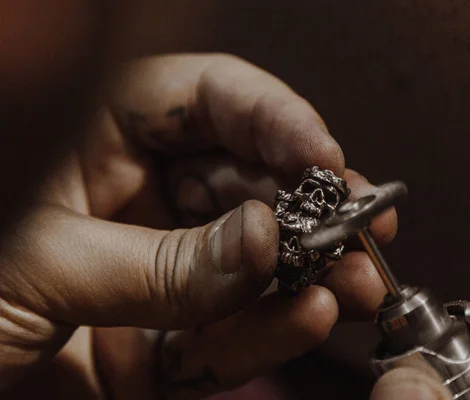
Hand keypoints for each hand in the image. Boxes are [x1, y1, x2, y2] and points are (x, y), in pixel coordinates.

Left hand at [0, 53, 395, 398]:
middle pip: (242, 182)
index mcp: (90, 143)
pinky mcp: (156, 347)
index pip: (203, 100)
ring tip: (353, 280)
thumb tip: (256, 242)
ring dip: (306, 274)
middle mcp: (131, 202)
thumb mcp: (38, 261)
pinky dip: (267, 331)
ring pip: (247, 264)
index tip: (322, 152)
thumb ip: (158, 262)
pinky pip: (222, 336)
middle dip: (306, 205)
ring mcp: (153, 276)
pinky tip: (307, 317)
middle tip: (358, 222)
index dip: (271, 116)